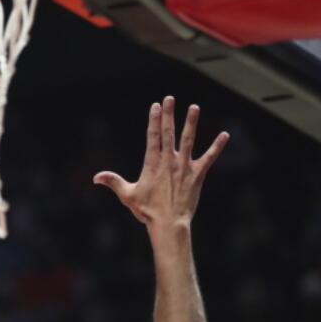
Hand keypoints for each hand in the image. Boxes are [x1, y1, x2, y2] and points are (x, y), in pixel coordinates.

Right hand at [94, 97, 227, 228]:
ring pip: (189, 139)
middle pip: (169, 132)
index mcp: (152, 163)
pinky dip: (217, 146)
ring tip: (194, 107)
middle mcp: (169, 161)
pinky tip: (225, 135)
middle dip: (169, 114)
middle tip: (170, 98)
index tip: (156, 105)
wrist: (168, 222)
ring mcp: (184, 166)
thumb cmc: (147, 210)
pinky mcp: (198, 174)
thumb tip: (95, 177)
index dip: (154, 120)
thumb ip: (113, 182)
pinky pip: (210, 157)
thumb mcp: (127, 195)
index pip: (153, 136)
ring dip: (191, 122)